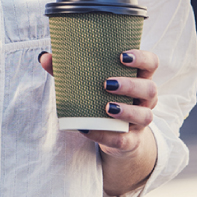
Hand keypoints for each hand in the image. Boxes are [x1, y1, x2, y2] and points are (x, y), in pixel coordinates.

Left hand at [38, 49, 159, 157]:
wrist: (111, 135)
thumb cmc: (100, 98)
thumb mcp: (88, 83)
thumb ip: (67, 70)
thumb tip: (44, 57)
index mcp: (137, 78)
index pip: (151, 63)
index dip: (142, 58)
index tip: (122, 56)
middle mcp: (144, 99)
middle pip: (150, 89)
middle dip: (131, 85)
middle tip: (107, 83)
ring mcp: (140, 121)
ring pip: (145, 116)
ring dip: (127, 111)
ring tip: (107, 107)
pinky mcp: (131, 141)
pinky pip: (124, 140)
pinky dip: (106, 135)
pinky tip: (89, 129)